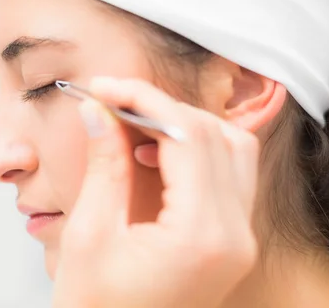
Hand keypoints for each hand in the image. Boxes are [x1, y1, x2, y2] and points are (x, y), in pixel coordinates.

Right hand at [52, 77, 259, 307]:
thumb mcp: (89, 234)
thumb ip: (103, 164)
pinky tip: (155, 152)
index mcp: (201, 236)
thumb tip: (98, 109)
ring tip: (133, 124)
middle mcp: (234, 237)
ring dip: (184, 125)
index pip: (187, 136)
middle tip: (113, 100)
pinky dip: (195, 150)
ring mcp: (239, 240)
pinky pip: (228, 175)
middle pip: (215, 136)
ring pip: (232, 149)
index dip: (144, 100)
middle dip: (161, 107)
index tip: (105, 87)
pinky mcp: (231, 241)